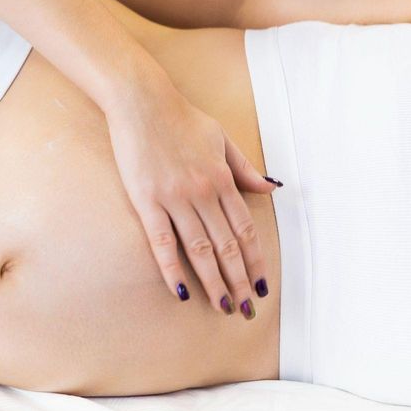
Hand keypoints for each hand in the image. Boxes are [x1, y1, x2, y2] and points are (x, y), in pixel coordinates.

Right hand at [105, 80, 277, 319]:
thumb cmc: (180, 118)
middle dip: (239, 281)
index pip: (245, 230)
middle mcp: (203, 192)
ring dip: (214, 282)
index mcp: (222, 179)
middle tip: (246, 310)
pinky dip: (172, 269)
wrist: (141, 100)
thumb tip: (270, 190)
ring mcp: (174, 198)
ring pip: (200, 249)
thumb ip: (244, 168)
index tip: (261, 286)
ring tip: (223, 307)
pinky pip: (162, 242)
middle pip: (227, 246)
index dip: (255, 261)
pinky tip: (181, 291)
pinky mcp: (147, 200)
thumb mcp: (221, 137)